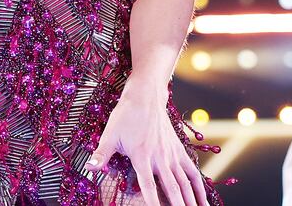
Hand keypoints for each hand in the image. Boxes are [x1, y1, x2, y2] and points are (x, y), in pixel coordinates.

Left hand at [87, 87, 208, 205]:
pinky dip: (199, 186)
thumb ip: (101, 154)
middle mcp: (160, 157)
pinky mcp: (179, 150)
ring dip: (191, 200)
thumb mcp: (110, 134)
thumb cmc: (125, 115)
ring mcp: (172, 154)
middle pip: (172, 188)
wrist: (146, 96)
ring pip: (185, 182)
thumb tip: (89, 168)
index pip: (149, 187)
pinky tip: (202, 200)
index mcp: (141, 156)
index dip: (154, 203)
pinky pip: (192, 171)